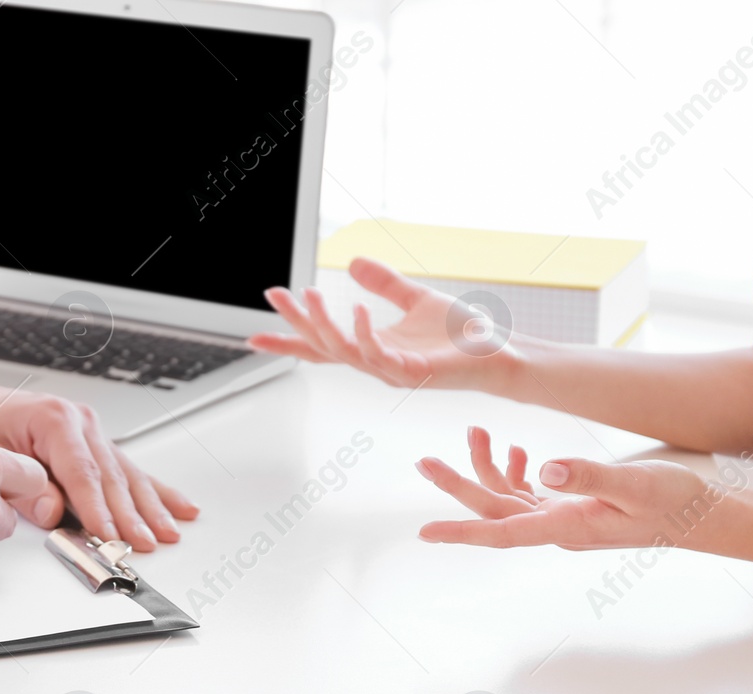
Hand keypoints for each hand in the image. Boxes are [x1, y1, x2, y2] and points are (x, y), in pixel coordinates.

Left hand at [0, 367, 198, 550]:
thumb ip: (22, 488)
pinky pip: (131, 472)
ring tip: (167, 533)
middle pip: (111, 477)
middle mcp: (81, 422)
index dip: (98, 508)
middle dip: (129, 515)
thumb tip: (54, 512)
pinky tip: (181, 507)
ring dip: (150, 508)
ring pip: (128, 476)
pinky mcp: (99, 447)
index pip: (83, 472)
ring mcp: (94, 433)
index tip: (110, 535)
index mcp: (54, 417)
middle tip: (142, 544)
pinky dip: (157, 492)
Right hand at [246, 257, 515, 390]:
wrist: (498, 356)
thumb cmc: (462, 336)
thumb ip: (385, 284)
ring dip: (322, 323)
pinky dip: (363, 332)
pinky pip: (378, 354)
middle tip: (275, 295)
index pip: (322, 347)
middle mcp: (377, 363)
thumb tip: (355, 262)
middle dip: (296, 323)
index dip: (290, 341)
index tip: (254, 337)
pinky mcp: (413, 371)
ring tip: (308, 296)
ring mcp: (392, 370)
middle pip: (324, 347)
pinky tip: (354, 308)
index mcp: (373, 347)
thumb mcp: (416, 299)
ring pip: (343, 351)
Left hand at [414, 426, 724, 549]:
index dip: (462, 530)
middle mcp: (558, 528)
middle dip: (457, 485)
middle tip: (423, 460)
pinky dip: (515, 471)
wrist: (703, 516)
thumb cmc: (675, 501)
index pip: (501, 531)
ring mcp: (564, 519)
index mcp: (568, 526)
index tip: (425, 532)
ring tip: (475, 431)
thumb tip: (545, 469)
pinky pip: (530, 494)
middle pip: (494, 509)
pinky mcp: (574, 508)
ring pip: (508, 498)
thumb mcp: (636, 482)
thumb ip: (591, 474)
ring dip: (485, 468)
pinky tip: (515, 450)